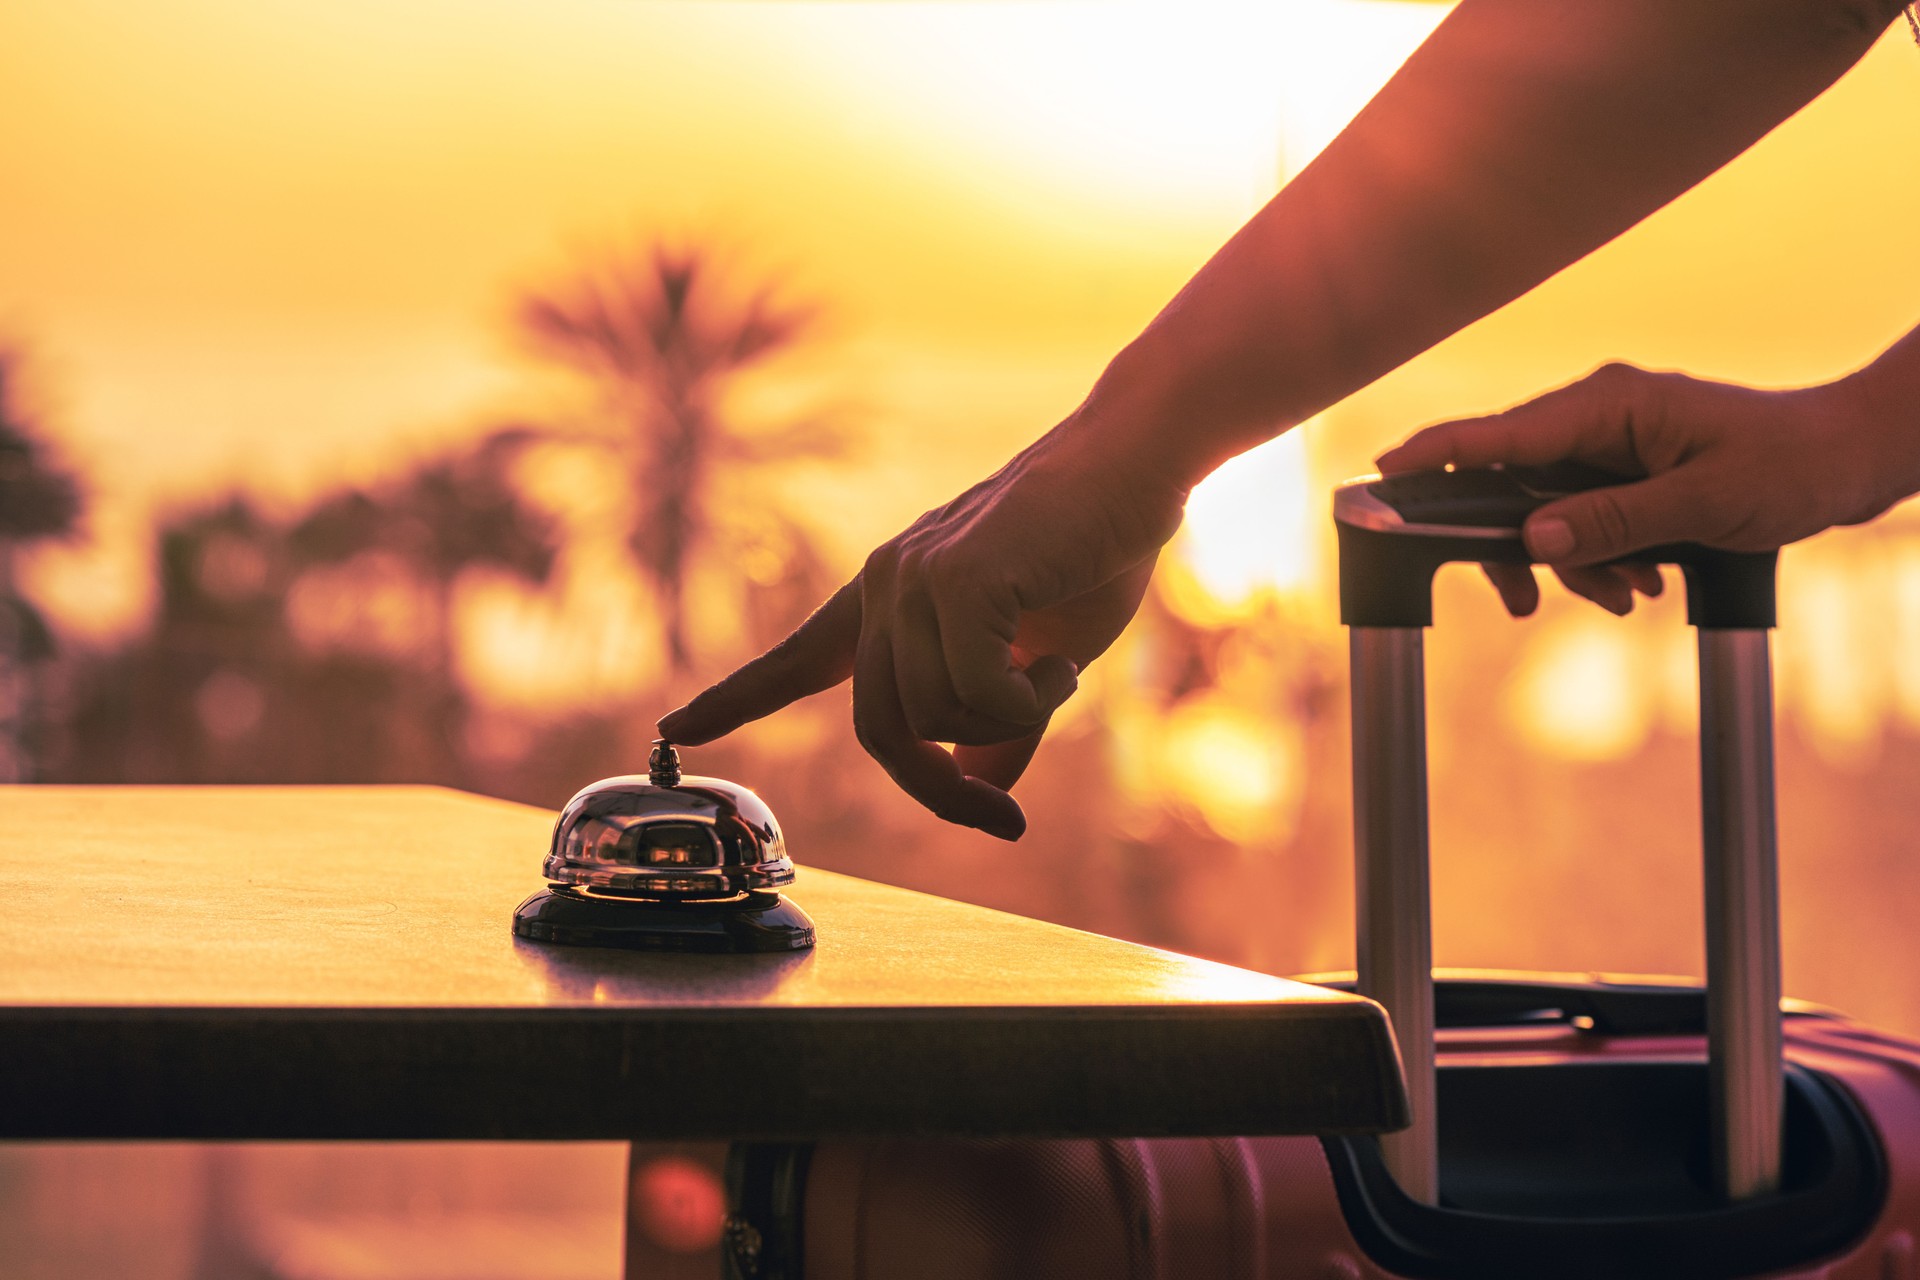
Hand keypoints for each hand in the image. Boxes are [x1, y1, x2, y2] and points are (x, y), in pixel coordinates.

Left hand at [658, 416, 1186, 839]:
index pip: (798, 658)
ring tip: (1054, 669)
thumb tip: (980, 790)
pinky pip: (977, 696)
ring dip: (1007, 722)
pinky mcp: (957, 579)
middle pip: (881, 732)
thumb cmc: (1093, 552)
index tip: (674, 731)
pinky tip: (1061, 660)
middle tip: (1003, 818)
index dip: (737, 700)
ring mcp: (914, 578)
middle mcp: (886, 585)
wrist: (1136, 466)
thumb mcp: (1040, 661)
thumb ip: (1000, 724)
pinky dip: (1028, 703)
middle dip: (941, 790)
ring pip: (934, 718)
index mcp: (892, 598)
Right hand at [1374, 361, 1903, 615]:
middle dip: (1519, 547)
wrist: (1850, 459)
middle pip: (1508, 483)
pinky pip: (1580, 517)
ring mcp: (1609, 443)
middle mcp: (1596, 417)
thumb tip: (1533, 541)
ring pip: (1544, 510)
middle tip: (1526, 602)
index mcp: (1607, 404)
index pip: (1496, 434)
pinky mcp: (1623, 470)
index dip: (1434, 457)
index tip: (1382, 476)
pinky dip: (1598, 555)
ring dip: (1573, 560)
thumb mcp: (1702, 503)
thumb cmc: (1790, 464)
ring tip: (1630, 594)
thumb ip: (1612, 521)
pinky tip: (1640, 583)